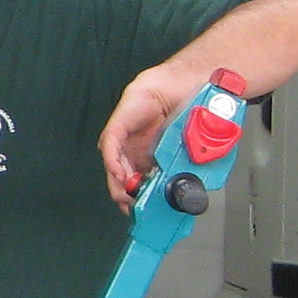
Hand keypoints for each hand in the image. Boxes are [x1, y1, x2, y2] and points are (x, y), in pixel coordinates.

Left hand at [96, 65, 192, 210]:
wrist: (185, 85)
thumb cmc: (186, 112)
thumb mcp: (186, 148)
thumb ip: (180, 166)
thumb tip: (187, 190)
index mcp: (148, 155)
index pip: (136, 181)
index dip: (137, 198)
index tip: (142, 212)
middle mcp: (133, 148)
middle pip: (121, 177)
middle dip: (126, 195)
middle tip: (133, 208)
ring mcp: (124, 137)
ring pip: (114, 164)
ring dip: (119, 182)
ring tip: (128, 195)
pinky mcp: (119, 125)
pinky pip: (111, 146)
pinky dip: (113, 161)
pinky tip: (121, 173)